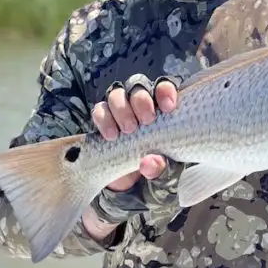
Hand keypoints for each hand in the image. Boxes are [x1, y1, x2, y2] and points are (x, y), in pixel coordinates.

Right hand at [91, 74, 178, 191]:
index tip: (168, 107)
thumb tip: (149, 163)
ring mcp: (119, 108)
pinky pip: (99, 110)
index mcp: (161, 106)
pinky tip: (112, 136)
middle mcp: (139, 101)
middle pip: (138, 86)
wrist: (130, 180)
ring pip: (116, 93)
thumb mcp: (164, 171)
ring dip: (122, 108)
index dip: (164, 90)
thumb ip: (160, 167)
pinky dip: (104, 120)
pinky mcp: (102, 119)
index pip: (163, 86)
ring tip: (128, 130)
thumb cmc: (155, 164)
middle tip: (147, 120)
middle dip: (141, 100)